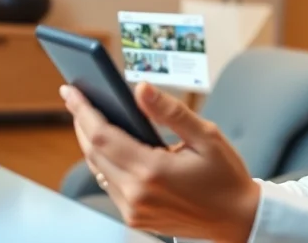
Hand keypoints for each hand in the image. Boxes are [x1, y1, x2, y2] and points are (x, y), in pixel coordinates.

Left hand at [61, 82, 260, 242]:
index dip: (83, 111)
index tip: (71, 90)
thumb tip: (141, 88)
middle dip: (82, 123)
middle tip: (77, 97)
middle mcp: (137, 194)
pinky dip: (106, 162)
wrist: (237, 219)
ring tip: (91, 117)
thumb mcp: (206, 136)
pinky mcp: (135, 218)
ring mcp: (133, 210)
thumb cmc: (226, 176)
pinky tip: (112, 145)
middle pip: (93, 153)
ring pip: (98, 170)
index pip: (102, 137)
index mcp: (153, 171)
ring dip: (92, 143)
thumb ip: (170, 111)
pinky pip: (110, 185)